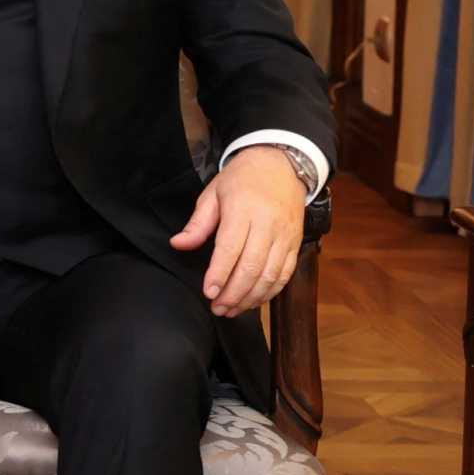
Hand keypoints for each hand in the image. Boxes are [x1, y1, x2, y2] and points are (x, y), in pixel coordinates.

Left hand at [169, 146, 307, 316]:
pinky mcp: (295, 243)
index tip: (208, 292)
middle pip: (252, 266)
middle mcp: (268, 225)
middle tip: (217, 308)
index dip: (220, 273)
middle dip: (234, 292)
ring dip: (251, 297)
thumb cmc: (242, 179)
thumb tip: (178, 244)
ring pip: (271, 275)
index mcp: (244, 210)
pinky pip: (285, 273)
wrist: (281, 164)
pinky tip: (254, 301)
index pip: (231, 248)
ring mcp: (285, 236)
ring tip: (232, 310)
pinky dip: (270, 291)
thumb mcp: (213, 193)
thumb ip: (198, 223)